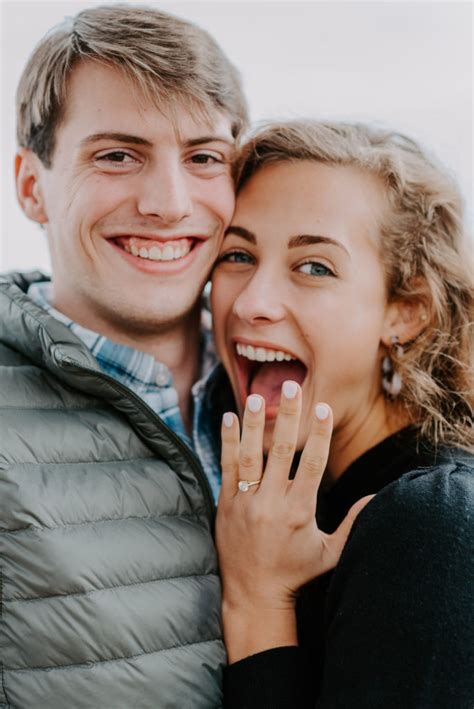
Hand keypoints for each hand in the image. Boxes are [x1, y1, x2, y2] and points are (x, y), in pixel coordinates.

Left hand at [216, 380, 372, 660]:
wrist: (253, 594)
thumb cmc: (296, 573)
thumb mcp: (330, 553)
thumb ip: (353, 525)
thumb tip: (376, 497)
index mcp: (299, 510)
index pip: (312, 464)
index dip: (319, 434)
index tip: (323, 407)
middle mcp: (272, 502)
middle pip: (281, 452)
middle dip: (288, 417)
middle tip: (291, 387)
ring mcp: (246, 502)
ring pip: (250, 456)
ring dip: (254, 425)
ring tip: (256, 397)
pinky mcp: (226, 504)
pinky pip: (227, 467)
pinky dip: (228, 442)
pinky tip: (229, 418)